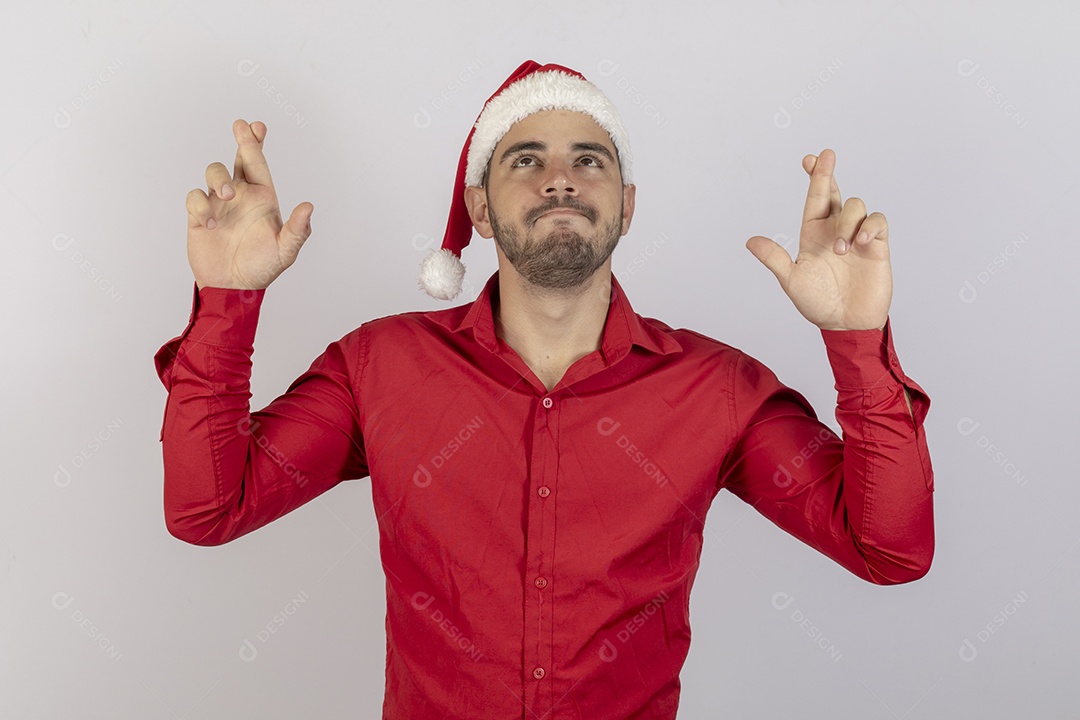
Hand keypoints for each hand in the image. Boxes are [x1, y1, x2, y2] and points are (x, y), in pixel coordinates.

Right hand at [185, 119, 312, 289]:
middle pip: (237, 159)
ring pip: (213, 173)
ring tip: (227, 195)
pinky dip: (201, 206)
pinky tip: (212, 225)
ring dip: (219, 178)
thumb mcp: (285, 252)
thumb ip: (297, 230)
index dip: (256, 143)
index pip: (259, 164)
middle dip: (241, 141)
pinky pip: (194, 198)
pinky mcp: (199, 216)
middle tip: (241, 125)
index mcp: (262, 198)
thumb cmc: (261, 268)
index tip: (256, 126)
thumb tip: (309, 206)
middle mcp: (240, 196)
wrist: (232, 287)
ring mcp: (218, 204)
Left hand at [745, 149, 890, 330]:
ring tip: (840, 249)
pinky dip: (870, 226)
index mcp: (813, 234)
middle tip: (826, 155)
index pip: (814, 199)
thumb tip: (750, 242)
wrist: (846, 323)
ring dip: (847, 222)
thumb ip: (775, 259)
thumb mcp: (791, 280)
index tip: (809, 158)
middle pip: (835, 193)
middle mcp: (835, 230)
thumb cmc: (818, 303)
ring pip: (856, 206)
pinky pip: (878, 221)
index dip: (814, 177)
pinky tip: (862, 242)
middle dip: (829, 173)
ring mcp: (857, 236)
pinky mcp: (877, 245)